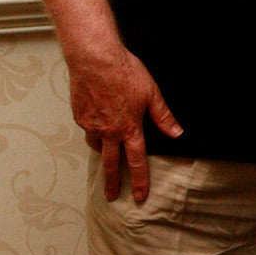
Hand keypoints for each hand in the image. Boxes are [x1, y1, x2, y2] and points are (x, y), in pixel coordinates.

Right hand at [69, 47, 181, 202]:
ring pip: (96, 145)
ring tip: (105, 151)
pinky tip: (96, 121)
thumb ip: (163, 116)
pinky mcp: (79, 115)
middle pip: (111, 164)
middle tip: (111, 196)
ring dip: (102, 150)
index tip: (139, 196)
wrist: (95, 58)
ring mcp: (91, 124)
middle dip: (112, 183)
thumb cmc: (124, 71)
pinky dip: (92, 129)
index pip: (136, 161)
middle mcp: (109, 131)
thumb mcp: (151, 92)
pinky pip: (86, 129)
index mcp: (129, 128)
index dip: (139, 181)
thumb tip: (176, 132)